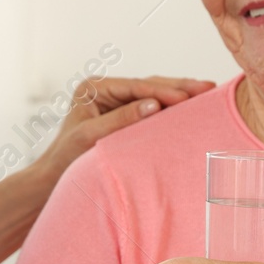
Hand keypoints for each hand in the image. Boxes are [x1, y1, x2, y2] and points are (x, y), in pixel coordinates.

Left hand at [31, 75, 214, 181]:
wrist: (55, 179)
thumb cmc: (66, 159)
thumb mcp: (90, 137)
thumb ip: (121, 120)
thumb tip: (155, 105)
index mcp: (94, 88)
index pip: (135, 87)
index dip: (163, 91)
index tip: (188, 96)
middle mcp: (106, 90)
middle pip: (149, 85)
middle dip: (179, 87)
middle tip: (209, 87)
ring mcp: (117, 101)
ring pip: (155, 93)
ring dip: (181, 94)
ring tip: (209, 92)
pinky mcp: (126, 114)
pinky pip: (154, 107)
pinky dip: (173, 108)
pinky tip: (194, 107)